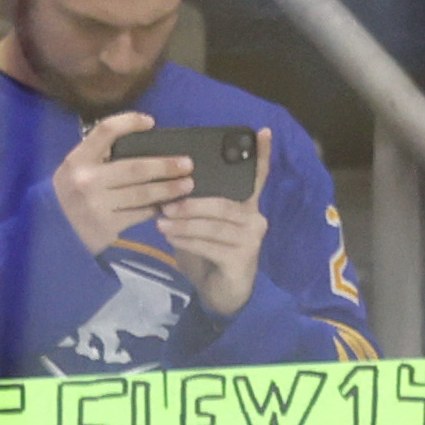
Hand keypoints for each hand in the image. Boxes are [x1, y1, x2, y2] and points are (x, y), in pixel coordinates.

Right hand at [51, 111, 190, 258]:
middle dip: (165, 166)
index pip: (105, 131)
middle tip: (187, 164)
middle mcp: (87, 179)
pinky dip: (156, 208)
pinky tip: (168, 205)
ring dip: (168, 189)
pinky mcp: (108, 225)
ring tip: (187, 184)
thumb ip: (100, 156)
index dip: (129, 122)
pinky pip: (139, 214)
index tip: (151, 122)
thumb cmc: (71, 193)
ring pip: (142, 194)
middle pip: (135, 168)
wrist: (54, 230)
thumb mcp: (77, 169)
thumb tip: (143, 144)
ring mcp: (97, 204)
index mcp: (78, 159)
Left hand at [157, 126, 270, 317]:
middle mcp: (255, 220)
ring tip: (162, 220)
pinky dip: (187, 240)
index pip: (257, 177)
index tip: (263, 131)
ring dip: (185, 222)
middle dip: (191, 202)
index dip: (261, 155)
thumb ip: (196, 206)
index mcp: (247, 206)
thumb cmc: (209, 254)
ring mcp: (251, 240)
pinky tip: (171, 238)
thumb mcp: (202, 225)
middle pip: (223, 203)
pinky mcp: (242, 259)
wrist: (221, 294)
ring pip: (214, 224)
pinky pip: (210, 245)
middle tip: (165, 203)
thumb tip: (169, 188)